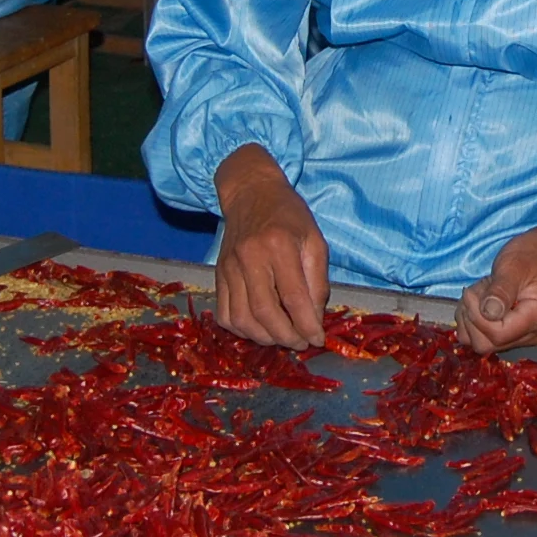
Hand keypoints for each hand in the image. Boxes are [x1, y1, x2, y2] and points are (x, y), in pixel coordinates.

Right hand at [214, 145, 330, 348]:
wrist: (251, 193)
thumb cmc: (289, 215)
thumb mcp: (314, 240)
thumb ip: (317, 280)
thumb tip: (315, 319)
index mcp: (279, 246)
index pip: (293, 297)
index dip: (307, 325)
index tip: (318, 340)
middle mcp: (250, 258)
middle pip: (265, 312)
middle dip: (286, 337)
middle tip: (301, 344)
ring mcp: (229, 267)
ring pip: (242, 318)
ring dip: (264, 338)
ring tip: (282, 338)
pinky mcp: (218, 275)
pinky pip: (224, 314)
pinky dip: (242, 330)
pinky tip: (259, 329)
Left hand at [456, 218, 536, 355]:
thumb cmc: (531, 256)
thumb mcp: (514, 266)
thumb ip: (502, 290)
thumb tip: (489, 313)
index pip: (500, 334)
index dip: (478, 317)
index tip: (470, 291)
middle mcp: (532, 334)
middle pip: (488, 344)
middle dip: (472, 318)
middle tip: (475, 290)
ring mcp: (521, 337)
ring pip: (481, 343)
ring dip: (469, 318)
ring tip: (478, 293)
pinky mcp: (510, 336)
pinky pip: (480, 339)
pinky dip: (470, 322)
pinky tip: (477, 302)